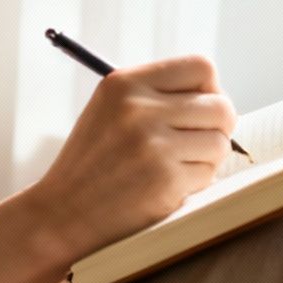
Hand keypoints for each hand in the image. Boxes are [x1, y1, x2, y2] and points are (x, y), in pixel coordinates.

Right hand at [32, 54, 238, 259]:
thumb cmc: (93, 163)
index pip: (201, 68)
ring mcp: (153, 145)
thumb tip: (217, 95)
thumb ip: (157, 95)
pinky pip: (208, 173)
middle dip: (218, 127)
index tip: (201, 109)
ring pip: (219, 141)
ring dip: (208, 158)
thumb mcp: (111, 110)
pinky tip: (167, 187)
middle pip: (220, 105)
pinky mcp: (164, 179)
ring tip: (178, 166)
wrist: (62, 214)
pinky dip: (196, 182)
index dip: (210, 90)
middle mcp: (139, 109)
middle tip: (200, 143)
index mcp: (125, 83)